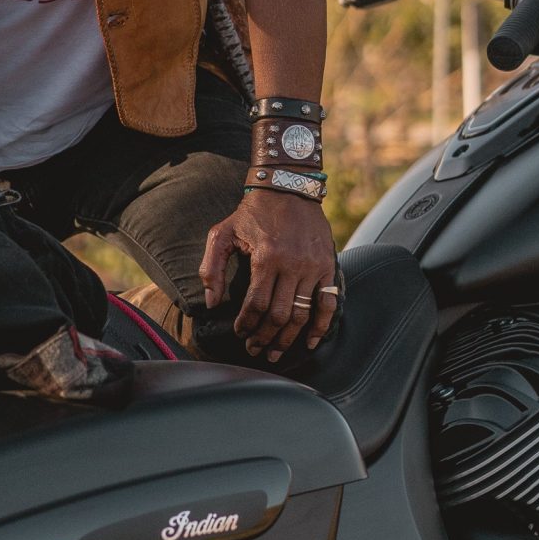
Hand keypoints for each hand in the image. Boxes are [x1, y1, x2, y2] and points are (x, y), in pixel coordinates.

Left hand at [199, 189, 339, 362]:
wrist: (288, 187)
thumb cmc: (252, 211)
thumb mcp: (222, 232)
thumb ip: (211, 268)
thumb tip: (211, 303)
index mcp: (266, 258)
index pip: (256, 305)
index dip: (247, 325)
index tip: (240, 333)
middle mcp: (292, 265)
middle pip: (279, 315)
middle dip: (265, 337)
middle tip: (255, 349)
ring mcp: (313, 266)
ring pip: (301, 314)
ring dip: (288, 338)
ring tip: (275, 351)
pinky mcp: (327, 265)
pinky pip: (328, 303)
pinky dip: (320, 325)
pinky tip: (310, 341)